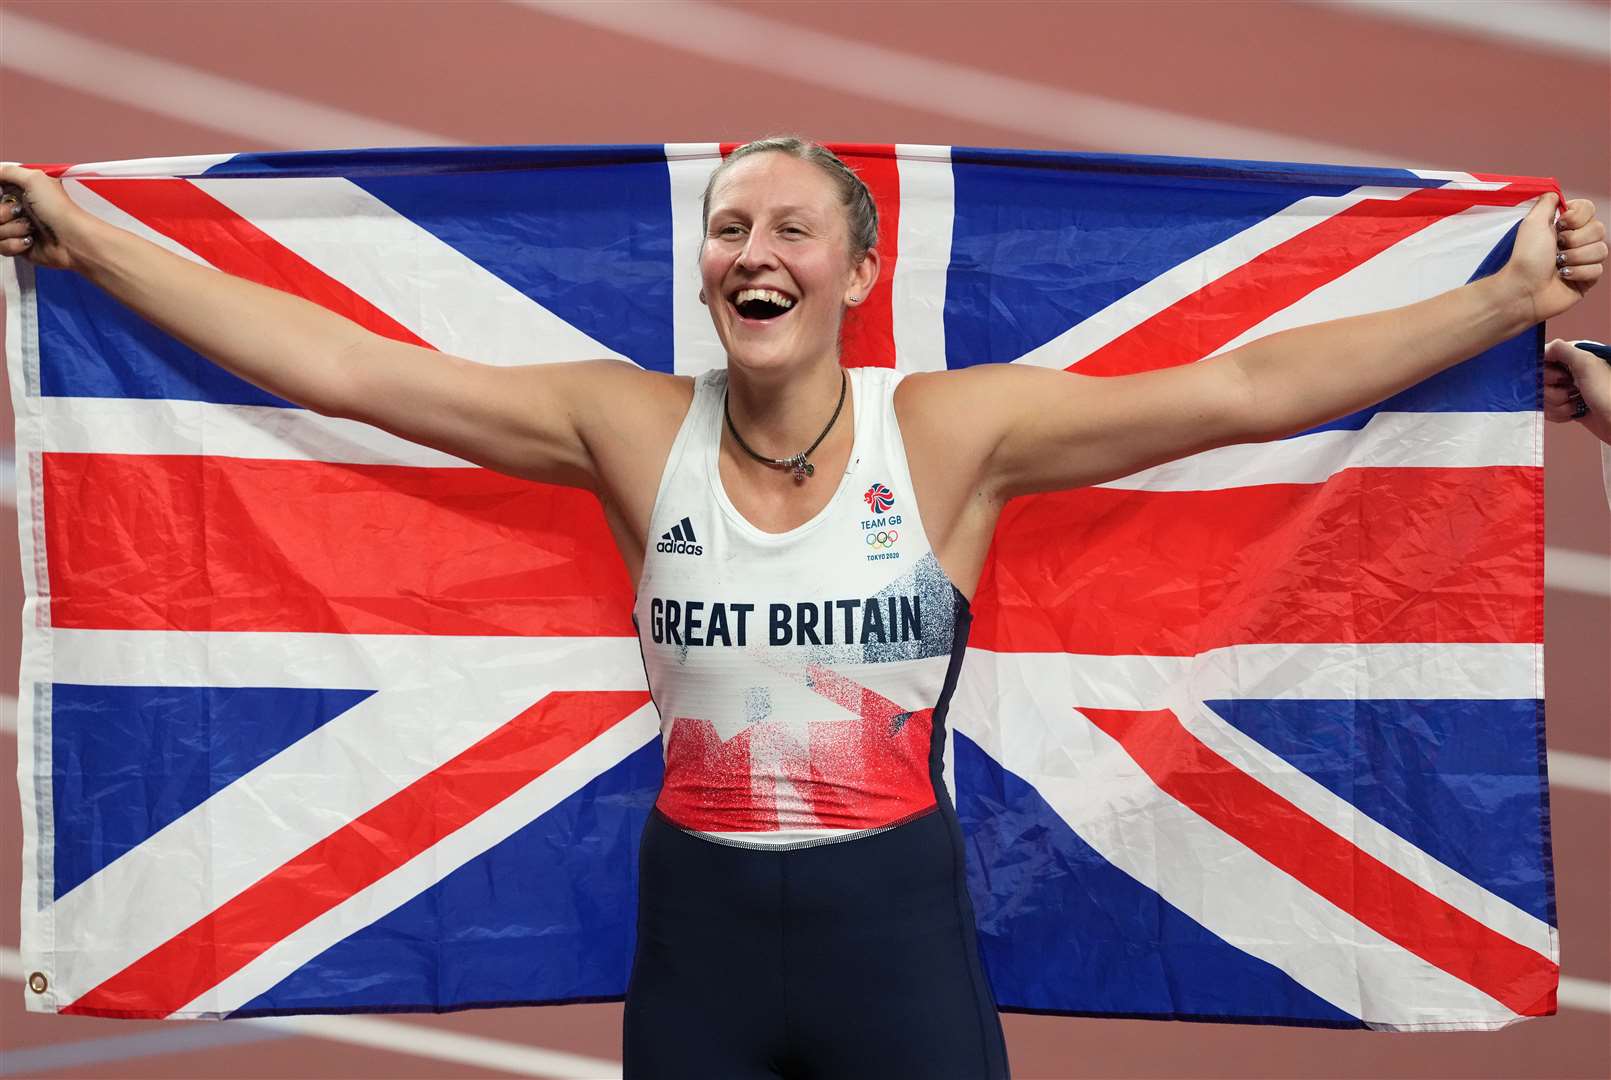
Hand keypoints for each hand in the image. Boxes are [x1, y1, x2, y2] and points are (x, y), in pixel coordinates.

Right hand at [0, 164, 92, 270]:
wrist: (73, 241)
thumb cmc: (60, 210)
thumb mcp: (34, 179)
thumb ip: (10, 171)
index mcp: (21, 191)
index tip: (4, 197)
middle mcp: (17, 209)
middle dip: (2, 213)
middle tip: (19, 212)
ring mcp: (17, 228)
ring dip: (11, 228)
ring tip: (30, 228)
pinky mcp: (19, 246)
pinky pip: (1, 246)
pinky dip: (14, 244)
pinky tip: (30, 241)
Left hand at [1501, 194, 1605, 323]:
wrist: (1523, 289)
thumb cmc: (1526, 257)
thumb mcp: (1532, 223)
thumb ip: (1546, 203)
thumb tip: (1555, 193)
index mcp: (1565, 226)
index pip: (1589, 209)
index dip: (1578, 216)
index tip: (1560, 224)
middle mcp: (1577, 241)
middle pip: (1599, 228)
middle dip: (1575, 239)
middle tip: (1556, 248)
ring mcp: (1583, 260)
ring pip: (1601, 250)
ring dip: (1575, 257)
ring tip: (1557, 264)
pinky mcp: (1587, 279)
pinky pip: (1598, 270)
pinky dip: (1577, 273)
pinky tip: (1563, 277)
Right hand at [1545, 338, 1610, 445]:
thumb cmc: (1608, 393)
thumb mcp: (1586, 364)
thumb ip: (1563, 350)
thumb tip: (1542, 348)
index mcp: (1575, 357)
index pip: (1544, 359)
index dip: (1546, 371)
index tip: (1558, 377)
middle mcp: (1570, 372)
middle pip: (1540, 381)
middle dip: (1553, 391)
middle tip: (1572, 390)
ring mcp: (1568, 390)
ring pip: (1543, 397)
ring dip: (1558, 404)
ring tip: (1577, 404)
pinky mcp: (1567, 407)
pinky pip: (1549, 410)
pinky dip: (1560, 414)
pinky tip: (1574, 412)